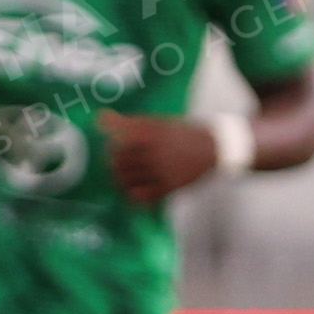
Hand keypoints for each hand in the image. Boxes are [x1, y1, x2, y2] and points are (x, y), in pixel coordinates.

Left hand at [100, 113, 223, 205]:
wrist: (215, 148)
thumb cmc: (182, 133)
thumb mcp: (157, 122)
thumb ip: (128, 123)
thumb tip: (98, 118)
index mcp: (150, 132)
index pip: (117, 142)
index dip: (112, 146)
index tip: (115, 147)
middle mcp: (154, 151)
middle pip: (119, 162)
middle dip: (115, 164)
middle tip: (119, 164)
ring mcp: (161, 170)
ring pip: (127, 179)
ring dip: (120, 180)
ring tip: (124, 177)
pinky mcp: (169, 186)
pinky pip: (142, 196)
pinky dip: (133, 195)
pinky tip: (133, 192)